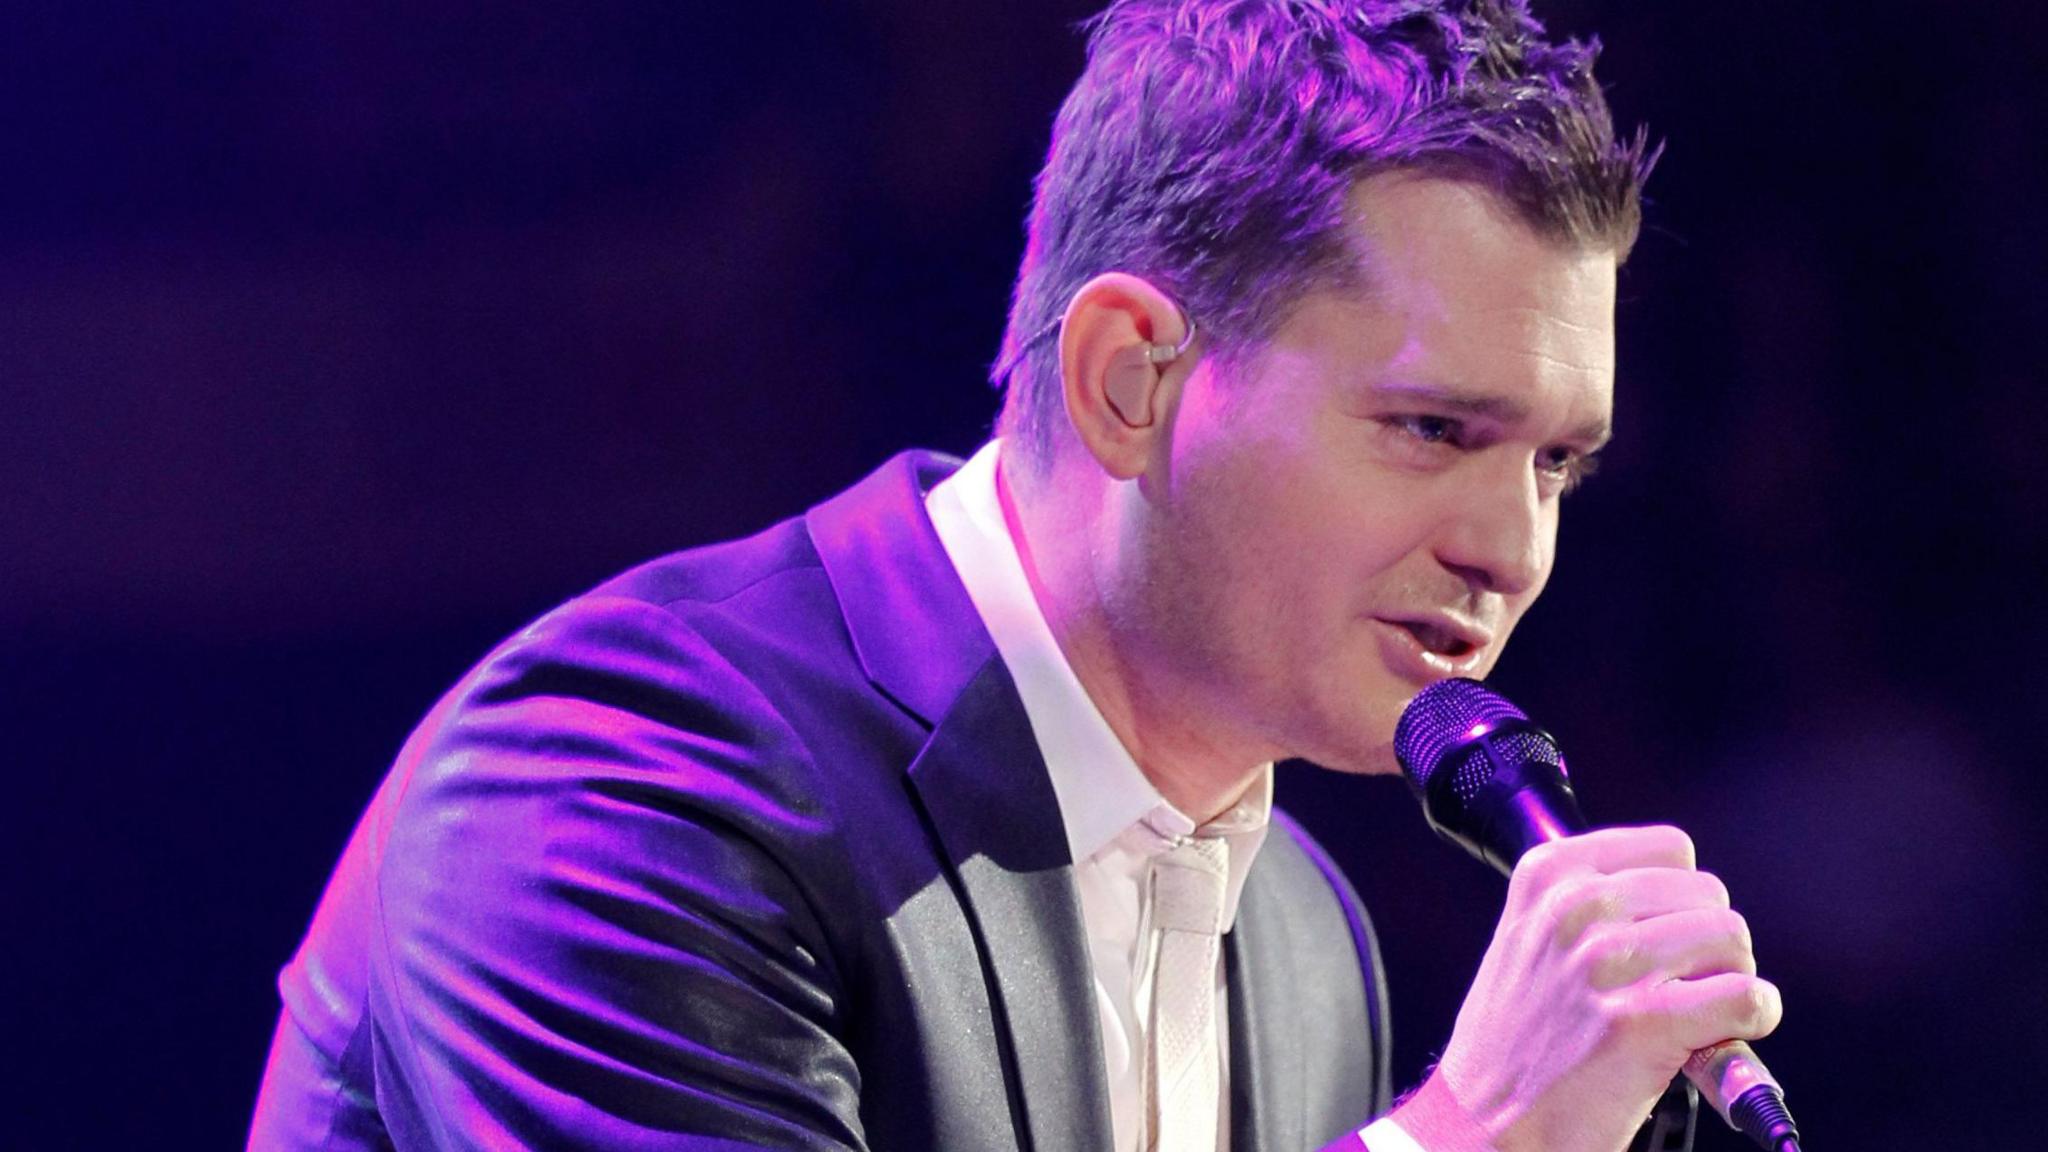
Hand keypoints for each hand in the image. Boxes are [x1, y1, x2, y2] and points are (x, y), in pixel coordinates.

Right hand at [1395, 825, 1781, 1151]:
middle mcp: (1576, 908)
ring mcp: (1609, 962)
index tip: (1666, 936)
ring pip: (1733, 940)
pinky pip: (1747, 997)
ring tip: (1693, 1013)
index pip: (1671, 849)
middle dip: (1708, 943)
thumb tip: (1675, 895)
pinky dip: (1752, 1020)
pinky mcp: (1645, 1022)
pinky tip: (1719, 1037)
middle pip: (1709, 895)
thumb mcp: (1525, 938)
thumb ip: (1584, 903)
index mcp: (1547, 876)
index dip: (1683, 899)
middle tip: (1680, 986)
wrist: (1483, 1123)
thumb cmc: (1511, 1042)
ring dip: (1729, 980)